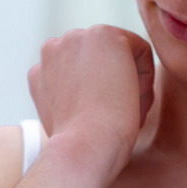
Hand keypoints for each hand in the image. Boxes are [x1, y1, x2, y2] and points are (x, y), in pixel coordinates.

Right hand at [28, 26, 154, 177]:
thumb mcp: (67, 123)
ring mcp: (77, 38)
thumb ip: (71, 100)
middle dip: (116, 89)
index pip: (84, 76)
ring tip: (124, 114)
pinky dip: (145, 80)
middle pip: (103, 63)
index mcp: (41, 72)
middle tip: (117, 120)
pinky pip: (141, 51)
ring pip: (122, 57)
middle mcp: (53, 49)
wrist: (82, 150)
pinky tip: (132, 103)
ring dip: (130, 86)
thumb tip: (90, 99)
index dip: (100, 101)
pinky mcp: (105, 36)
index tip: (103, 125)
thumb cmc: (80, 150)